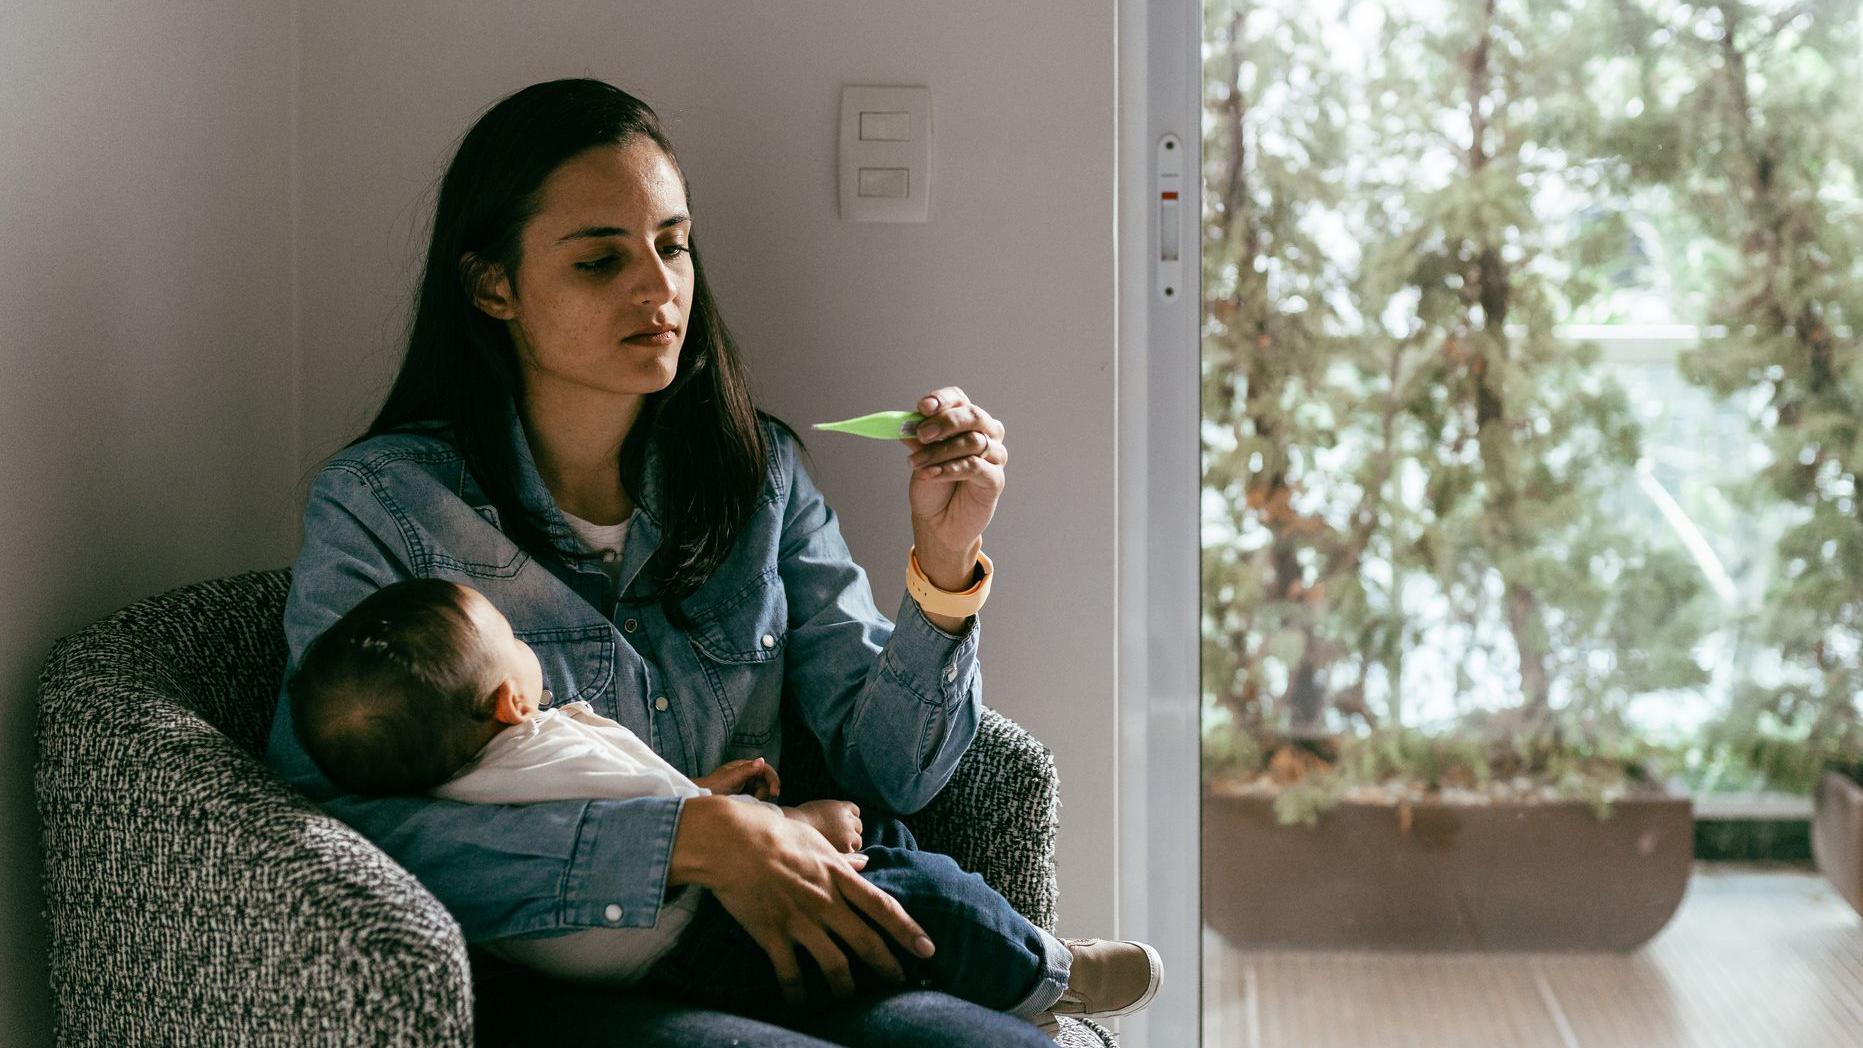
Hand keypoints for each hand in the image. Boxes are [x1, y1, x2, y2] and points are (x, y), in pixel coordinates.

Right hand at [673, 797, 933, 1006]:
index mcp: (838, 876)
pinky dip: (798, 994)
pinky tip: (802, 1006)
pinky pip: (790, 973)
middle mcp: (825, 901)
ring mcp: (800, 920)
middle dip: (888, 967)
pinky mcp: (772, 934)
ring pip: (835, 964)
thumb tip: (865, 863)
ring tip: (852, 998)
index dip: (908, 930)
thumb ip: (841, 859)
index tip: (927, 949)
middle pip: (866, 941)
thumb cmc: (772, 832)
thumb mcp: (815, 840)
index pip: (882, 907)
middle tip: (900, 983)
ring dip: (848, 987)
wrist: (730, 840)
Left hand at [692, 757, 779, 800]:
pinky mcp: (746, 796)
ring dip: (760, 798)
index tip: (775, 792)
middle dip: (766, 791)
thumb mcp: (731, 778)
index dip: (773, 780)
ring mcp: (747, 785)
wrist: (701, 797)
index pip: (766, 770)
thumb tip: (761, 760)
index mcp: (745, 766)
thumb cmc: (713, 785)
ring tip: (749, 802)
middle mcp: (748, 774)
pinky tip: (750, 806)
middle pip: (767, 781)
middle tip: (760, 800)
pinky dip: (757, 802)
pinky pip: (757, 799)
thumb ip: (746, 770)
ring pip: (763, 791)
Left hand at [896, 387, 1006, 586]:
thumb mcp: (920, 456)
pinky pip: (975, 467)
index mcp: (966, 421)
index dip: (942, 400)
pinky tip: (931, 474)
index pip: (958, 399)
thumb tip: (907, 422)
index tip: (922, 407)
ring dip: (941, 452)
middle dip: (945, 422)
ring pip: (973, 442)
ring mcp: (994, 456)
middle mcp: (986, 433)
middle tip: (921, 434)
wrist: (938, 521)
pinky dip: (950, 469)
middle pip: (972, 415)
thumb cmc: (933, 484)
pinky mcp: (995, 479)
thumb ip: (917, 438)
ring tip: (917, 463)